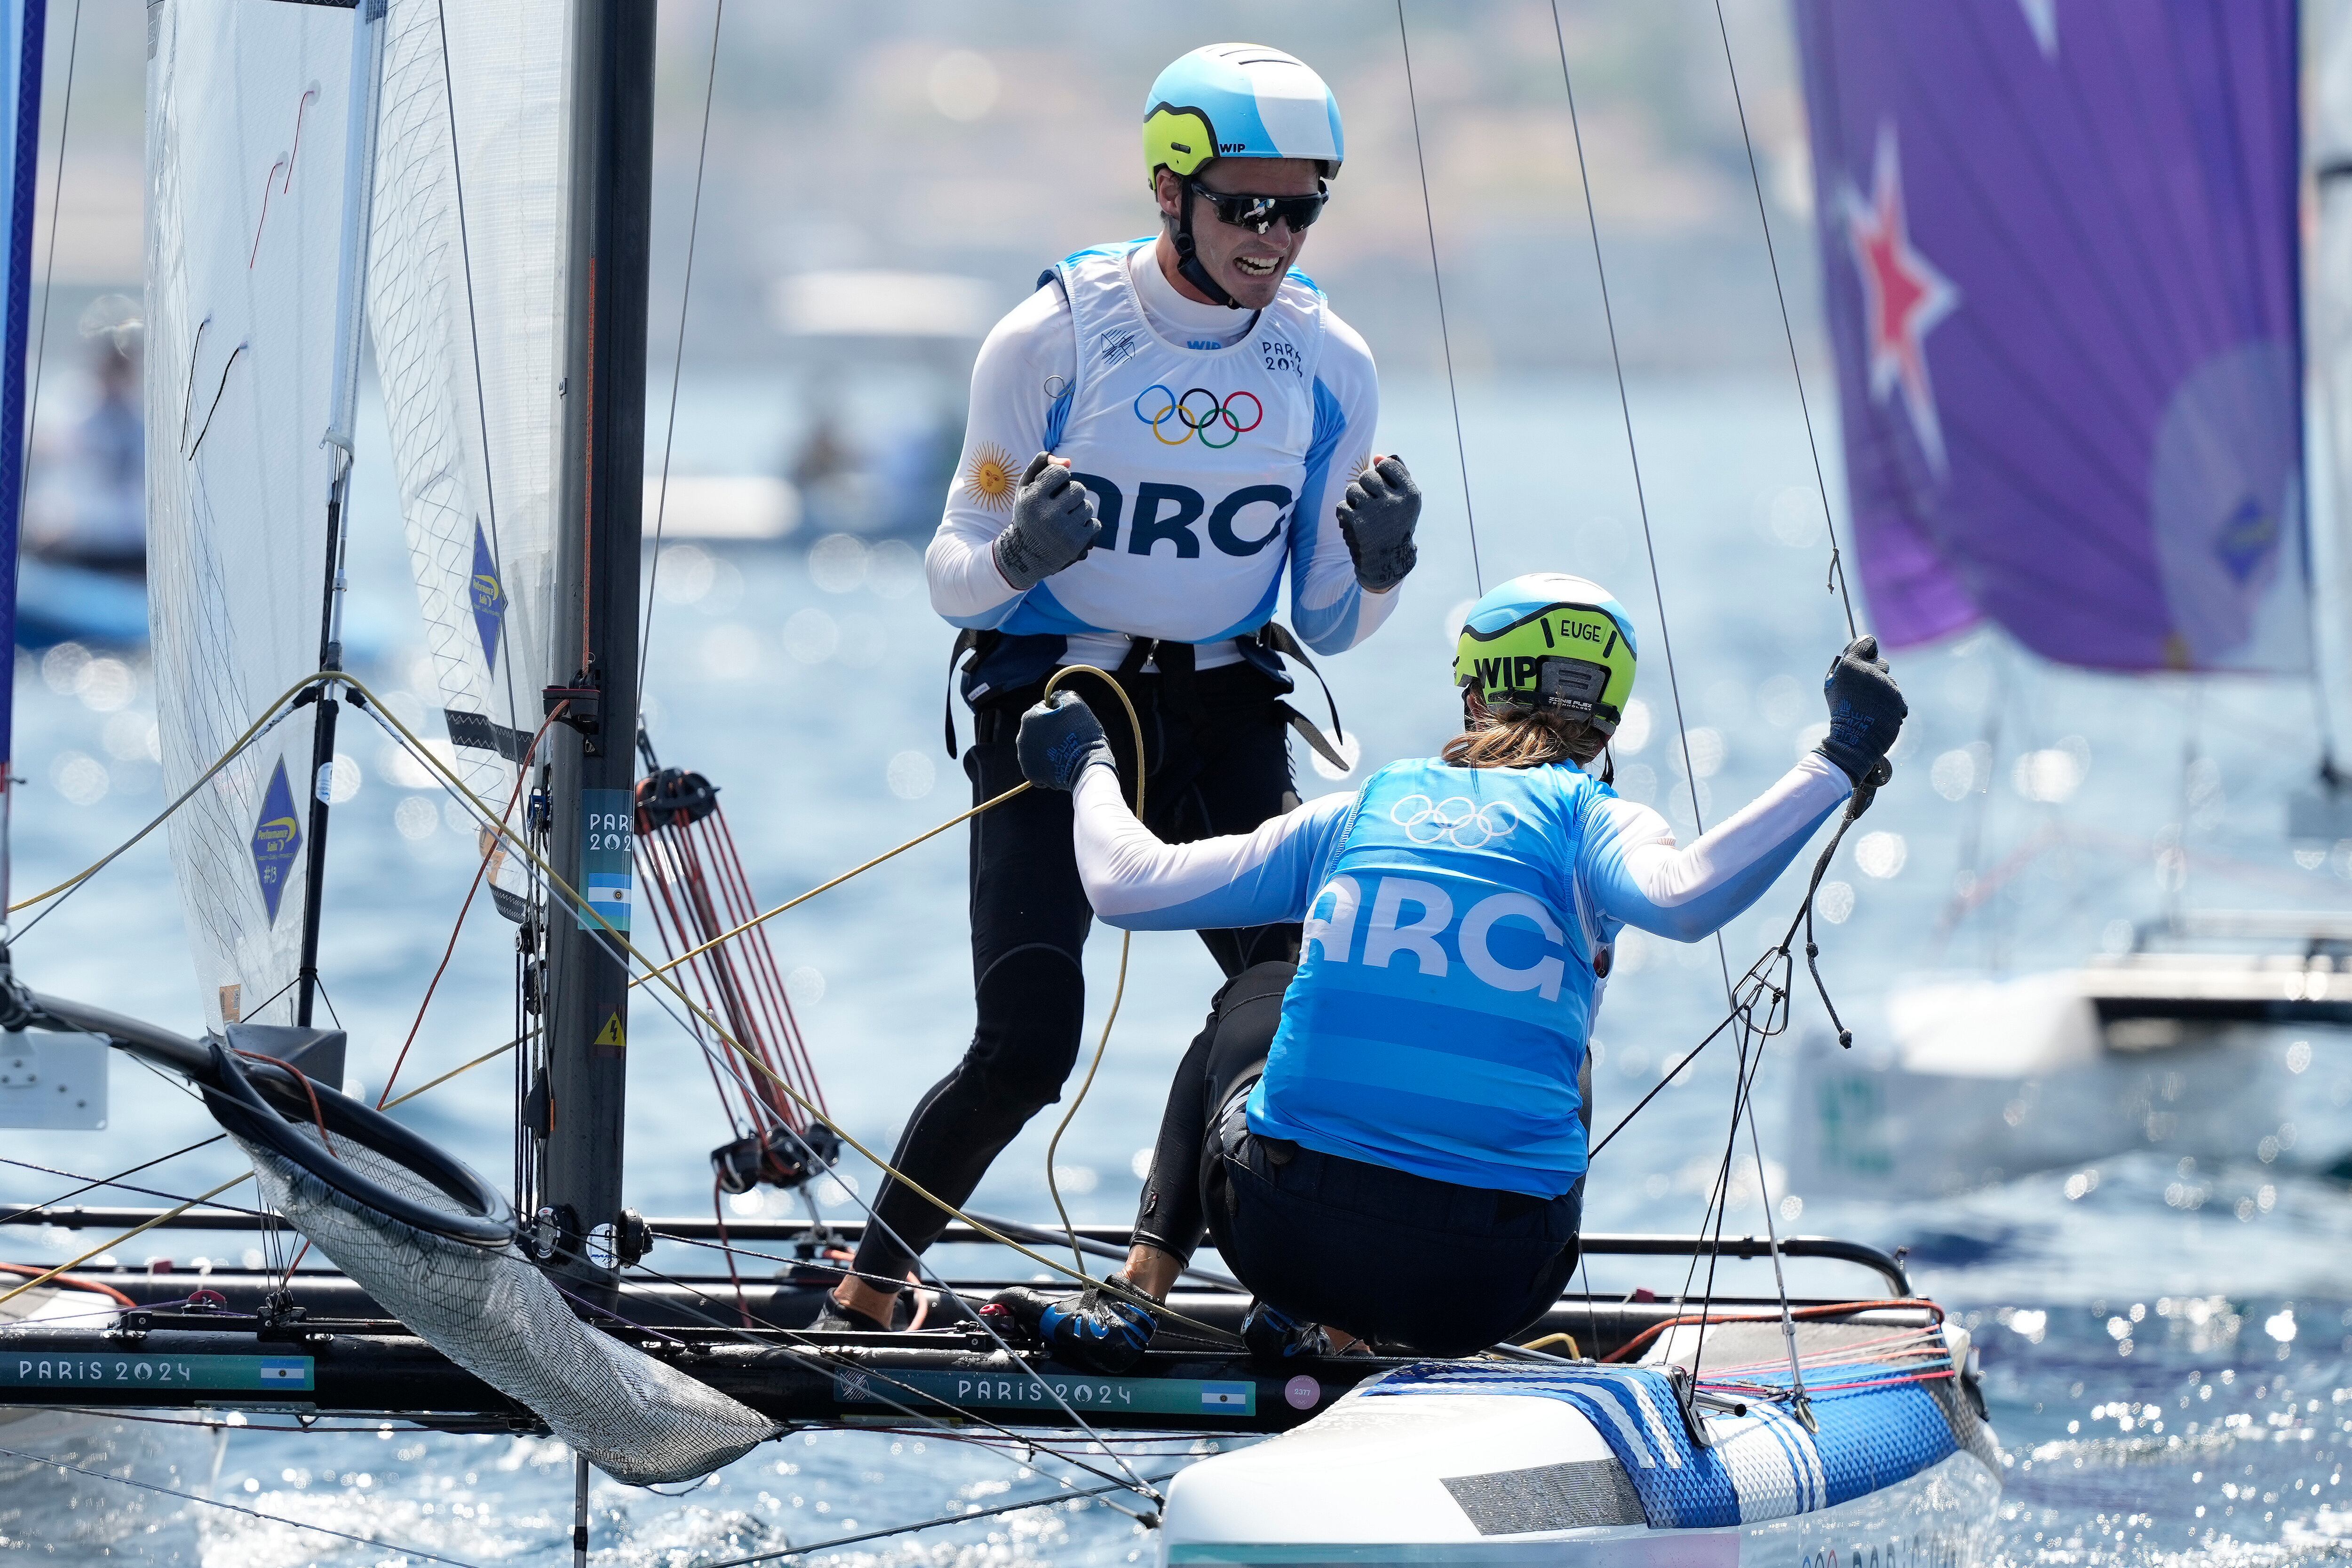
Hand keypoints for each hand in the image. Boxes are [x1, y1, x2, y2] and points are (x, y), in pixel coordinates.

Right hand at [992, 453, 1100, 590]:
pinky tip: (1073, 531)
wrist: (1024, 556)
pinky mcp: (1076, 544)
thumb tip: (1069, 461)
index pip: (1061, 472)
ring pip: (1088, 506)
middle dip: (1072, 494)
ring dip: (1080, 510)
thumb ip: (1042, 466)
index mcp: (1032, 499)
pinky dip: (1087, 526)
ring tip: (1066, 519)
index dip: (1060, 478)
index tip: (1052, 489)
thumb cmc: (1027, 515)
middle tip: (1062, 505)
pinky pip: (1096, 524)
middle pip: (1079, 488)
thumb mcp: (1025, 488)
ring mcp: (1063, 531)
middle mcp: (1047, 515)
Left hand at [1016, 690, 1113, 791]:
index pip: (1043, 711)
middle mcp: (1021, 737)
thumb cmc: (1082, 732)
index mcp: (1029, 717)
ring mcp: (1024, 758)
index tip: (1069, 722)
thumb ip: (1060, 697)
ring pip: (1037, 750)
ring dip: (1048, 750)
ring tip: (1064, 753)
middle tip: (1068, 738)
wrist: (1086, 765)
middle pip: (1037, 731)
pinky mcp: (1030, 774)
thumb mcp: (1075, 704)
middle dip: (1050, 733)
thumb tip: (1053, 699)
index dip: (1057, 715)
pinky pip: (1038, 767)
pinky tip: (1059, 765)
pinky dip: (1047, 766)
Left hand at [1336, 455, 1420, 592]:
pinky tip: (1356, 525)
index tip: (1383, 487)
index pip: (1387, 464)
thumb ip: (1397, 474)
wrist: (1386, 561)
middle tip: (1372, 503)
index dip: (1381, 473)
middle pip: (1367, 475)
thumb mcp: (1406, 501)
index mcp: (1410, 494)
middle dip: (1365, 487)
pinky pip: (1342, 505)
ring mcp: (1374, 512)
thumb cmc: (1396, 524)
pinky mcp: (1356, 523)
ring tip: (1364, 514)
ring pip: (1352, 489)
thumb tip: (1377, 456)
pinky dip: (1346, 515)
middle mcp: (1394, 502)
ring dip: (1354, 500)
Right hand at [1815, 635, 1907, 784]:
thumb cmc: (1839, 711)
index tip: (1864, 658)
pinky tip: (1878, 714)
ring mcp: (1887, 685)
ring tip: (1869, 707)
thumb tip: (1847, 654)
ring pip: (1890, 682)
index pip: (1867, 641)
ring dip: (1882, 691)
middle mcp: (1872, 671)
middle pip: (1882, 662)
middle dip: (1875, 672)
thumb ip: (1841, 666)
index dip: (1866, 649)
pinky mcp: (1898, 699)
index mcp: (1852, 664)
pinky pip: (1896, 697)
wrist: (1853, 738)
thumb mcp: (1831, 685)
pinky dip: (1890, 704)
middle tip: (1865, 689)